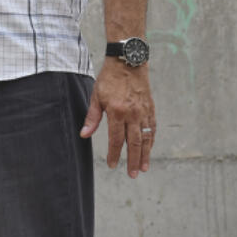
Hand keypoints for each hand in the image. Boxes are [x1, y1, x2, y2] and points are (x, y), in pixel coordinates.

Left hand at [80, 59, 154, 177]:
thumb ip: (92, 117)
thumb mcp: (96, 96)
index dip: (114, 154)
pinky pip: (152, 129)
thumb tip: (85, 135)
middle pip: (133, 143)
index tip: (112, 165)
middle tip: (132, 174)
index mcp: (117, 112)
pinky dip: (151, 141)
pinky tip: (149, 149)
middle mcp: (132, 114)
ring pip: (145, 139)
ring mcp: (143, 112)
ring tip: (143, 168)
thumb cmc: (109, 78)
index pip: (115, 139)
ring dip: (145, 155)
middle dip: (133, 161)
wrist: (128, 62)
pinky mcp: (150, 109)